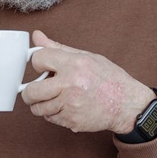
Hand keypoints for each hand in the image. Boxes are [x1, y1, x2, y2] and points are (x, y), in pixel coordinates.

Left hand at [22, 30, 155, 134]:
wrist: (127, 105)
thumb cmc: (109, 79)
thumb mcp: (86, 57)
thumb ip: (58, 48)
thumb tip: (37, 36)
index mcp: (73, 64)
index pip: (38, 59)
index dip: (37, 63)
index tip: (42, 68)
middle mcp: (70, 84)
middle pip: (31, 91)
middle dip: (29, 91)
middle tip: (36, 90)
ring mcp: (70, 105)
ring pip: (38, 108)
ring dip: (41, 105)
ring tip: (52, 99)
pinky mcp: (72, 121)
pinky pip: (50, 118)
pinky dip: (53, 114)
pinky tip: (64, 107)